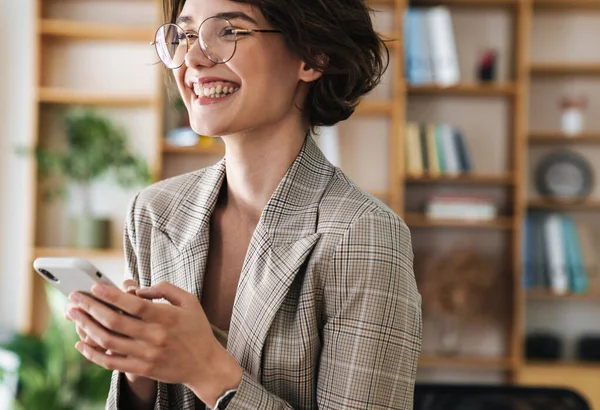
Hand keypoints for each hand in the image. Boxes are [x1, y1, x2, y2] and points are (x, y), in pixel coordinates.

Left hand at [68, 281, 241, 406]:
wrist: (205, 365)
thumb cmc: (196, 329)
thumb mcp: (189, 301)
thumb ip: (165, 289)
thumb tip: (138, 289)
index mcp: (166, 317)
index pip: (133, 304)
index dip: (111, 295)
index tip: (94, 287)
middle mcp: (154, 336)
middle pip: (114, 321)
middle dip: (90, 308)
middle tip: (75, 298)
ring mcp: (146, 355)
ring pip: (108, 341)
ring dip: (86, 327)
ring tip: (74, 315)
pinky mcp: (141, 369)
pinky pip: (110, 362)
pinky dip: (92, 353)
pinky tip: (81, 343)